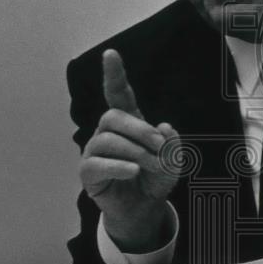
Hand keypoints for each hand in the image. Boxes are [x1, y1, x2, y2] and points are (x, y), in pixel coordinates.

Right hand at [78, 49, 180, 251]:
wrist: (144, 209)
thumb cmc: (154, 179)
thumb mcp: (173, 161)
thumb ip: (173, 144)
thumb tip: (163, 126)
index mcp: (129, 124)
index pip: (118, 94)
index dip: (114, 75)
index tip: (111, 54)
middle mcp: (109, 133)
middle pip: (113, 116)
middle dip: (138, 128)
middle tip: (158, 145)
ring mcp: (96, 152)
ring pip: (106, 139)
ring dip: (134, 151)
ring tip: (151, 165)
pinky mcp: (88, 173)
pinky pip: (96, 164)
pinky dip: (117, 166)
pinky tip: (132, 171)